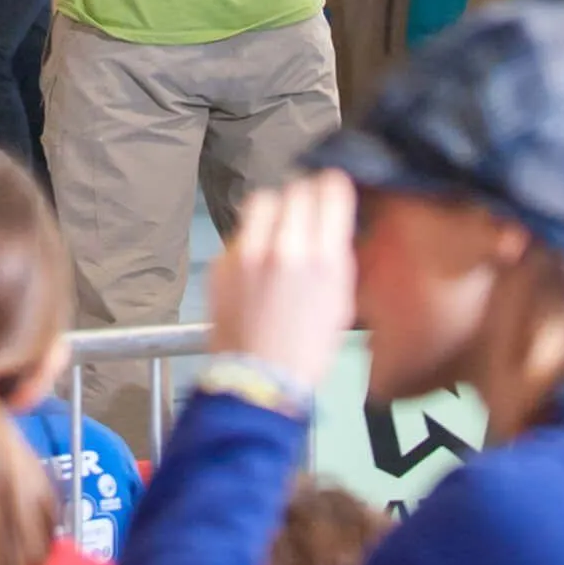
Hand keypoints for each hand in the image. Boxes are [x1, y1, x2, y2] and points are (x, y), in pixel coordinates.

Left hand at [207, 172, 355, 392]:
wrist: (259, 379)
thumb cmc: (307, 350)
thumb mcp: (341, 303)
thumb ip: (338, 257)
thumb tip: (334, 225)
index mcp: (322, 259)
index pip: (329, 190)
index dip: (333, 186)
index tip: (333, 189)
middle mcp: (284, 246)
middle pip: (295, 188)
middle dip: (305, 196)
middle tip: (308, 212)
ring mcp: (248, 251)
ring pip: (263, 200)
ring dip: (276, 209)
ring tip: (280, 229)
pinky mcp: (222, 259)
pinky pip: (241, 230)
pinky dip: (253, 237)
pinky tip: (259, 260)